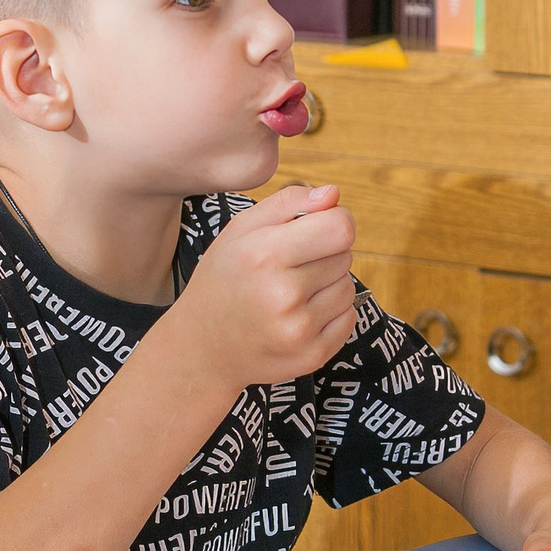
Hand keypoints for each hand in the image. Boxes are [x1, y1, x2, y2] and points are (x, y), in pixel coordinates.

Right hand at [169, 183, 357, 391]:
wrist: (202, 349)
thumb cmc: (224, 281)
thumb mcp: (239, 232)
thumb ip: (287, 203)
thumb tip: (334, 194)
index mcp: (264, 255)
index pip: (340, 228)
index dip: (336, 221)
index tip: (319, 227)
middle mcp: (283, 294)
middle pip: (345, 255)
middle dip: (324, 254)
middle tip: (289, 268)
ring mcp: (299, 329)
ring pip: (347, 287)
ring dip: (327, 285)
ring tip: (290, 294)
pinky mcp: (312, 356)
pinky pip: (348, 317)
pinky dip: (331, 314)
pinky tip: (298, 316)